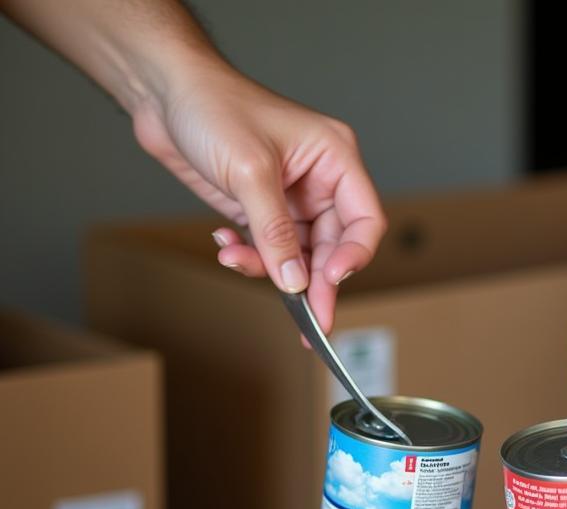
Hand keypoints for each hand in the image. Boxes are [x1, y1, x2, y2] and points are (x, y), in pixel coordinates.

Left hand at [132, 61, 385, 333]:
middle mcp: (320, 182)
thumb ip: (275, 231)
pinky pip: (269, 250)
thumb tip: (296, 281)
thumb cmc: (212, 105)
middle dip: (314, 282)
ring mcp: (292, 198)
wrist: (163, 92)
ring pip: (298, 256)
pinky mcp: (263, 210)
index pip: (365, 221)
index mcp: (335, 159)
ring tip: (236, 260)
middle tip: (309, 321)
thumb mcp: (250, 171)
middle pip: (334, 248)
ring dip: (269, 268)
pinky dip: (249, 256)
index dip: (354, 256)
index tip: (331, 281)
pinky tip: (226, 244)